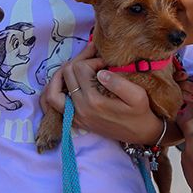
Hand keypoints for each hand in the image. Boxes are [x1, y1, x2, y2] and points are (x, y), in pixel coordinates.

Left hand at [41, 41, 159, 143]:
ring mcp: (75, 116)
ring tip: (73, 66)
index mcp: (94, 100)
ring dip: (59, 76)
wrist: (141, 134)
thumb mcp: (138, 96)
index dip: (92, 59)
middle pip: (66, 74)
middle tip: (92, 58)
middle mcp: (80, 109)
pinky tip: (63, 84)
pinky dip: (53, 93)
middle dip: (78, 61)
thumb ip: (119, 82)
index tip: (104, 62)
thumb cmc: (141, 113)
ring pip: (52, 92)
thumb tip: (100, 71)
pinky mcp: (75, 121)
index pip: (80, 68)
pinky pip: (53, 108)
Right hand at [177, 75, 192, 127]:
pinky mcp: (173, 111)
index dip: (182, 76)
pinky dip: (175, 100)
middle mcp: (183, 94)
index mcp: (192, 90)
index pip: (183, 78)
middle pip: (177, 83)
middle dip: (187, 85)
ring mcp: (177, 102)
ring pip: (173, 91)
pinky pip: (170, 102)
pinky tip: (184, 104)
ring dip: (184, 92)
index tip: (186, 76)